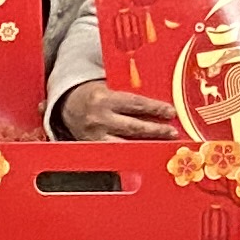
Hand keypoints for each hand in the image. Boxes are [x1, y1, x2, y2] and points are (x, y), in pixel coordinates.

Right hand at [56, 81, 180, 141]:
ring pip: (126, 143)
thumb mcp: (109, 86)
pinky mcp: (94, 147)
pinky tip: (145, 152)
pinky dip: (132, 153)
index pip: (135, 104)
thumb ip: (128, 93)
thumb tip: (154, 100)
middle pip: (133, 127)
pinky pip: (116, 152)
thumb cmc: (94, 94)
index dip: (155, 108)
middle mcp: (99, 119)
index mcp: (103, 98)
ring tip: (163, 144)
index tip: (170, 112)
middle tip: (172, 131)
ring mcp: (96, 136)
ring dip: (147, 144)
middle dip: (156, 130)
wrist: (68, 106)